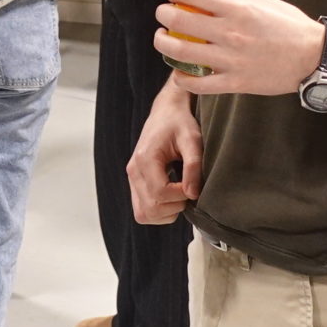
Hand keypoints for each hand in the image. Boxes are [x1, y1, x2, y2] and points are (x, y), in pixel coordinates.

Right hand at [127, 82, 203, 223]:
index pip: (159, 193)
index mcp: (145, 158)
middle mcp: (133, 171)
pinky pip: (142, 211)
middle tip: (188, 190)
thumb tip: (193, 194)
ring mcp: (132, 179)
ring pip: (144, 214)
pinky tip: (172, 198)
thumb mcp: (192, 140)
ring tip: (180, 195)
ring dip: (166, 212)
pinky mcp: (135, 184)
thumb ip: (193, 166)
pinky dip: (159, 212)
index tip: (194, 184)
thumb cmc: (180, 123)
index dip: (180, 195)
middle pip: (150, 208)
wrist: (166, 113)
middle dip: (174, 206)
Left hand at [156, 0, 322, 96]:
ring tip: (163, 38)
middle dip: (164, 14)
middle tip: (164, 13)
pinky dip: (182, 79)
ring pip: (181, 52)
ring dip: (164, 43)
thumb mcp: (264, 1)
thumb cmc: (291, 26)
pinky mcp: (235, 83)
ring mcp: (230, 60)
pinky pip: (198, 85)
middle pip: (179, 21)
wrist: (314, 58)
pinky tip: (179, 73)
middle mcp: (230, 33)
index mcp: (238, 8)